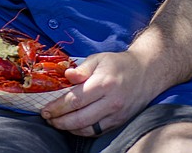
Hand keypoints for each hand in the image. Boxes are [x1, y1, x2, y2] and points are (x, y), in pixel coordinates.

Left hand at [40, 50, 156, 136]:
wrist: (146, 73)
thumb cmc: (118, 64)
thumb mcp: (98, 59)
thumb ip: (81, 69)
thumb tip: (66, 75)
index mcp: (103, 84)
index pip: (75, 100)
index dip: (57, 107)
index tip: (45, 110)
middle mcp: (111, 102)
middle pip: (80, 118)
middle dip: (60, 121)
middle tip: (47, 119)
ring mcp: (117, 114)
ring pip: (89, 129)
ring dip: (70, 128)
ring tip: (57, 123)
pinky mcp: (120, 122)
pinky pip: (98, 131)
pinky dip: (83, 131)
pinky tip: (72, 126)